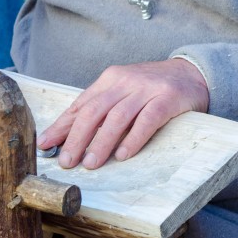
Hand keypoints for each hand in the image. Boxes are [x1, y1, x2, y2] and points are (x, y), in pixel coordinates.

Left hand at [37, 58, 208, 169]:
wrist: (192, 73)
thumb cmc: (152, 89)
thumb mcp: (122, 93)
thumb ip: (100, 110)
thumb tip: (69, 137)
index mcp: (109, 80)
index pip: (80, 105)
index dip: (61, 126)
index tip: (45, 145)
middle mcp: (125, 82)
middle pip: (94, 111)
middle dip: (77, 138)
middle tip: (67, 161)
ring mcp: (146, 89)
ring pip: (117, 117)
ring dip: (102, 143)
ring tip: (91, 164)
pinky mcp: (167, 99)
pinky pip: (147, 120)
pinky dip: (133, 138)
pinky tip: (123, 155)